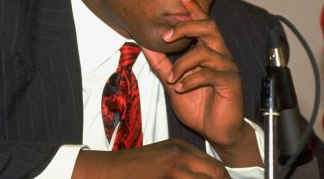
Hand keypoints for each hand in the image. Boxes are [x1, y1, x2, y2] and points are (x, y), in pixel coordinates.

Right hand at [73, 138, 230, 178]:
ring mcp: (171, 167)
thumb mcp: (161, 161)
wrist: (107, 171)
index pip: (216, 168)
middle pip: (216, 174)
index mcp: (180, 148)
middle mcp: (179, 154)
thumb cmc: (133, 170)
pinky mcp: (164, 176)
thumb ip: (183, 167)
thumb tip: (210, 176)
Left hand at [143, 0, 261, 166]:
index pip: (202, 23)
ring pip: (205, 52)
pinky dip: (191, 79)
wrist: (217, 130)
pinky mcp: (230, 82)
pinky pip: (210, 74)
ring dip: (183, 64)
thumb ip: (161, 63)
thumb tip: (144, 44)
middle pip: (208, 27)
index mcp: (208, 50)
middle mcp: (220, 54)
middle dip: (186, 26)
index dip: (194, 8)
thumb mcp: (174, 81)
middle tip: (166, 36)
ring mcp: (226, 67)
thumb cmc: (199, 104)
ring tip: (172, 79)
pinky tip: (181, 88)